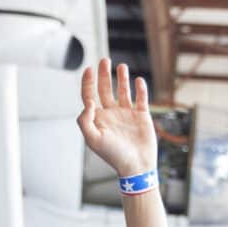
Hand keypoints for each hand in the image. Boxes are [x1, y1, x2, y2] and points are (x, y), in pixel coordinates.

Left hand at [77, 58, 156, 177]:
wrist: (136, 166)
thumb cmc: (113, 155)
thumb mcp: (93, 139)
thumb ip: (85, 120)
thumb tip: (88, 102)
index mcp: (98, 119)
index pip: (89, 96)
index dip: (87, 82)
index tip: (89, 69)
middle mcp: (111, 114)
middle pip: (105, 89)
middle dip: (104, 74)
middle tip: (104, 60)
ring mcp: (126, 114)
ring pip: (123, 91)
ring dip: (122, 78)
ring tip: (121, 66)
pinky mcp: (141, 115)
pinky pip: (141, 98)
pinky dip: (140, 89)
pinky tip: (138, 81)